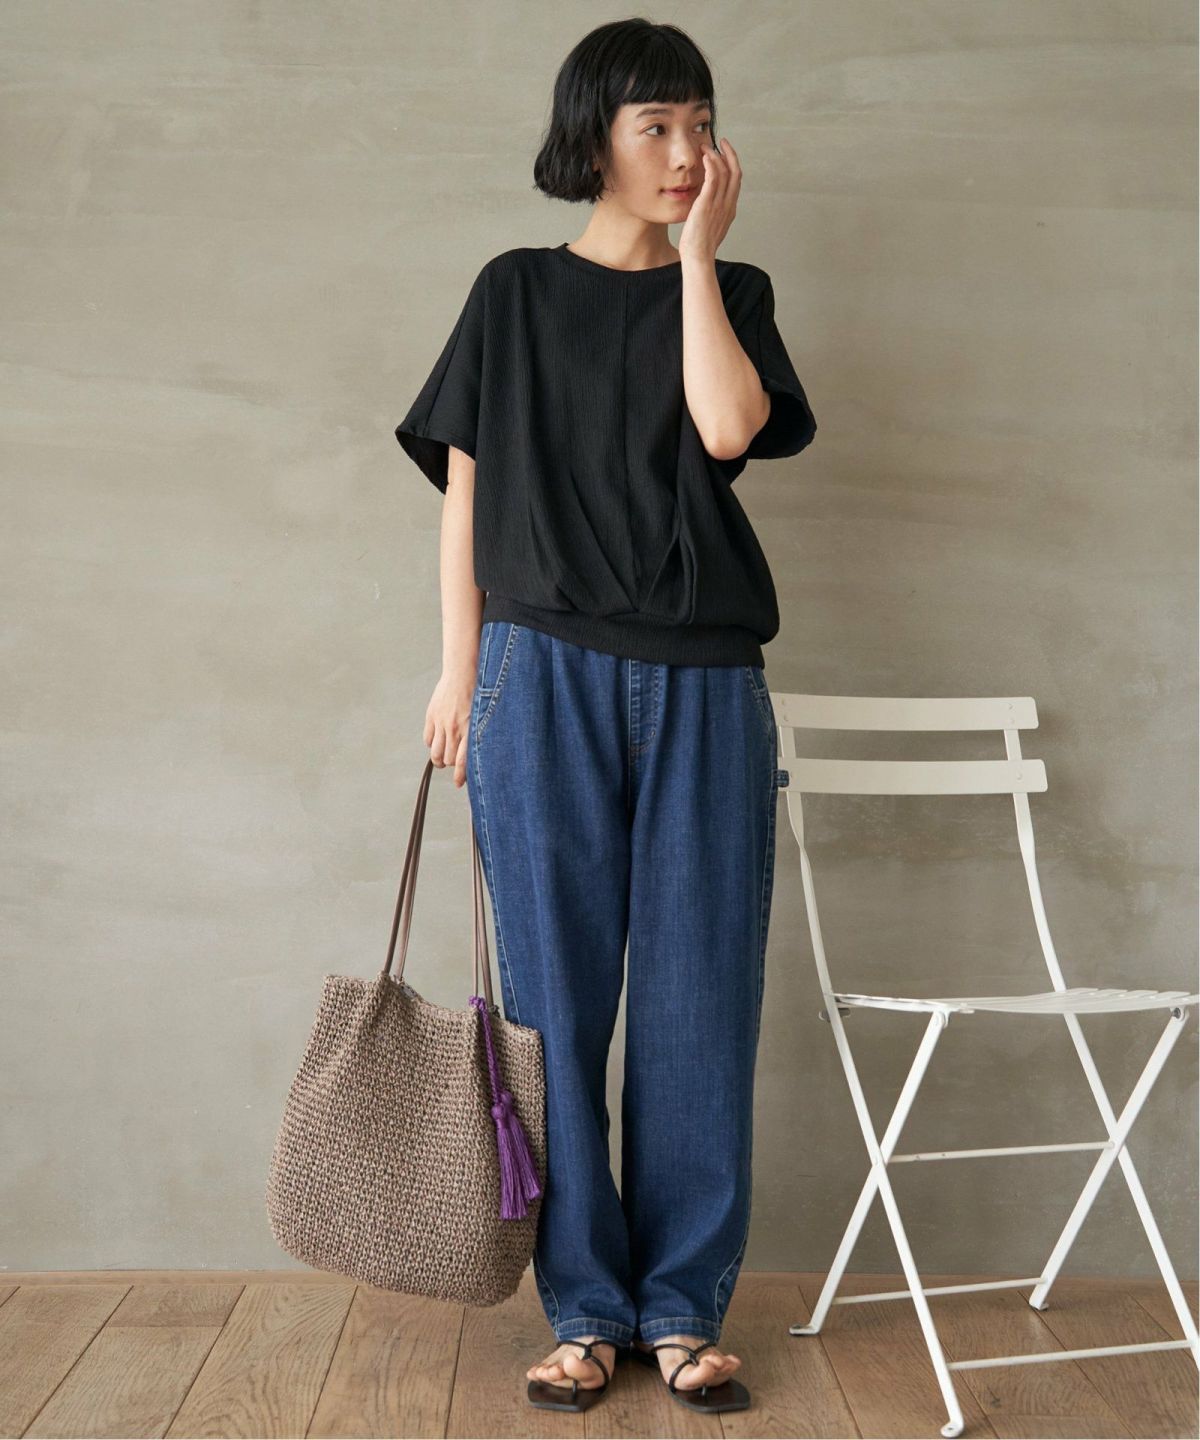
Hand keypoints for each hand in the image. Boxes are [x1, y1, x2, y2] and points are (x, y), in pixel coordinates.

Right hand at [423, 668, 474, 787]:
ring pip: (436, 753)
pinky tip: (438, 742)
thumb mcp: (484, 715)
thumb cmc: (479, 692)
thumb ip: (479, 734)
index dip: (461, 775)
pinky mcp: (432, 716)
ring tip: (442, 759)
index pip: (463, 761)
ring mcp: (442, 723)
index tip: (459, 783)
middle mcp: (455, 729)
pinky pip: (428, 739)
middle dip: (451, 765)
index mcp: (470, 730)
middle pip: (449, 760)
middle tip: (454, 763)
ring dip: (439, 759)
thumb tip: (480, 753)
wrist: (463, 672)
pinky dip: (432, 744)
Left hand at [677, 135, 741, 264]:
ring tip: (706, 147)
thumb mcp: (712, 225)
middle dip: (730, 153)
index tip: (725, 152)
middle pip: (735, 172)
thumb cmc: (700, 245)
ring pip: (724, 172)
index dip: (732, 163)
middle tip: (721, 141)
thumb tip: (707, 203)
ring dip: (716, 156)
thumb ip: (713, 212)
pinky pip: (713, 179)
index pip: (736, 180)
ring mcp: (719, 204)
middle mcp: (728, 204)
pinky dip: (711, 164)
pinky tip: (705, 157)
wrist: (698, 256)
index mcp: (730, 209)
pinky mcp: (707, 204)